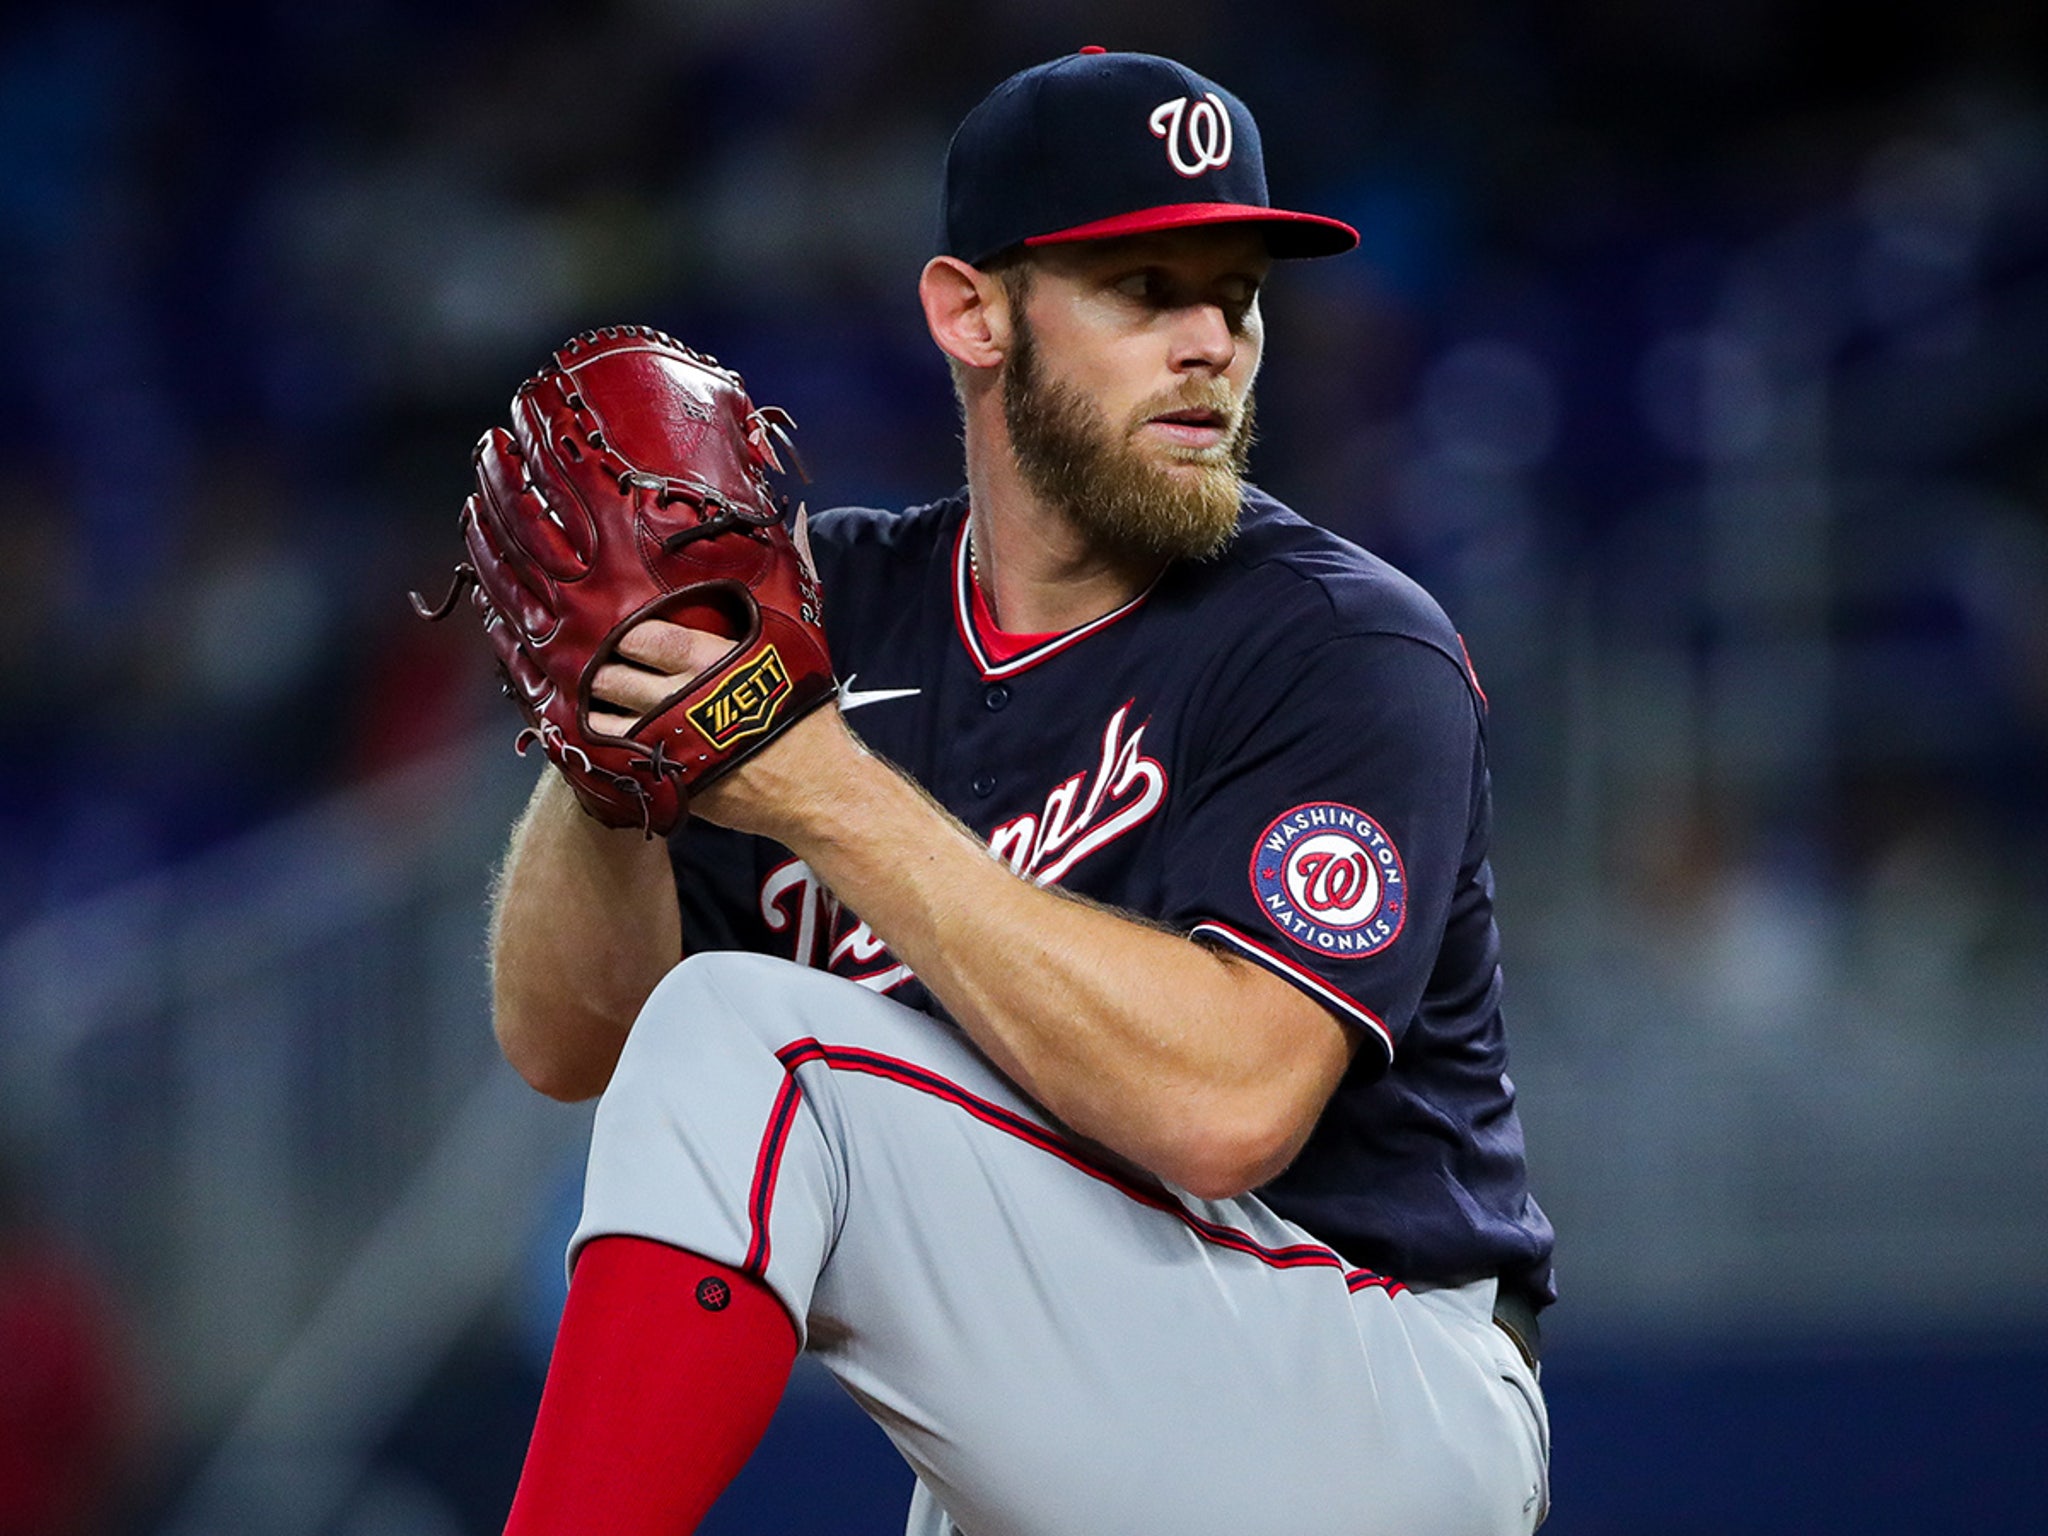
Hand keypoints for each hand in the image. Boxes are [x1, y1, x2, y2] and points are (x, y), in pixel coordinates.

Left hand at [590, 619, 863, 842]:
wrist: (816, 790)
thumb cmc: (806, 719)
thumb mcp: (789, 657)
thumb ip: (763, 619)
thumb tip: (786, 558)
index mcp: (710, 663)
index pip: (644, 637)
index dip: (625, 634)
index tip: (621, 634)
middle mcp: (681, 700)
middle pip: (614, 678)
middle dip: (601, 672)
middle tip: (599, 669)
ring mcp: (669, 744)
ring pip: (605, 723)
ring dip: (595, 713)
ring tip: (595, 706)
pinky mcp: (666, 780)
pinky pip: (617, 763)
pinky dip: (606, 751)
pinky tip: (604, 743)